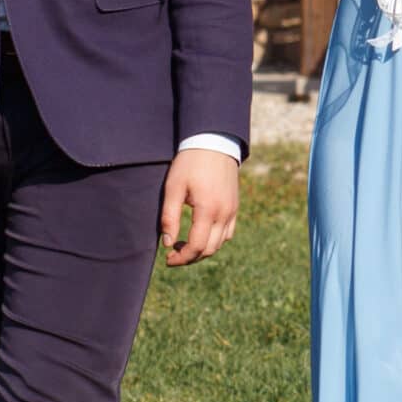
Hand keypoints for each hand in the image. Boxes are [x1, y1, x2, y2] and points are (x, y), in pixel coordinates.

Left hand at [160, 147, 239, 266]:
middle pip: (209, 249)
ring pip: (220, 243)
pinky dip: (215, 240)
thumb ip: (169, 217)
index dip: (181, 258)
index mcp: (208, 210)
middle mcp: (224, 213)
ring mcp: (232, 211)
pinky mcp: (234, 206)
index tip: (167, 259)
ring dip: (202, 250)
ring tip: (184, 244)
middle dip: (190, 257)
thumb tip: (168, 243)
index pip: (196, 246)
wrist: (214, 143)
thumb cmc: (190, 163)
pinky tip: (201, 233)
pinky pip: (228, 232)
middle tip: (173, 254)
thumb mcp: (173, 188)